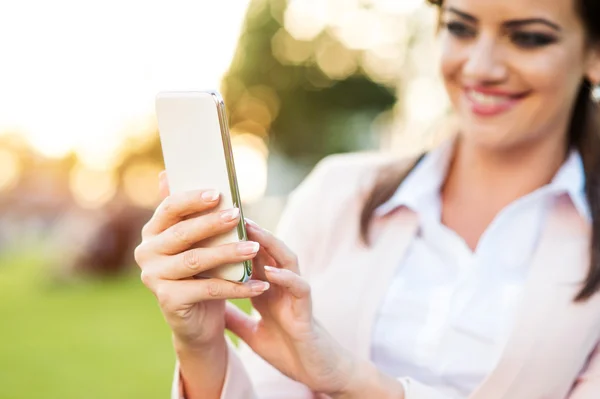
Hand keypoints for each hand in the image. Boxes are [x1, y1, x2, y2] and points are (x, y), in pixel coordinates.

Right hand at [134, 172, 269, 349]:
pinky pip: (207, 289)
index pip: (169, 208)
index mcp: (152, 232)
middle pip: (182, 233)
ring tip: (254, 248)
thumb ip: (189, 212)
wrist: (198, 322)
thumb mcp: (198, 242)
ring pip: (196, 260)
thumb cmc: (202, 273)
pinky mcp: (168, 300)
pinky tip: (258, 284)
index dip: (192, 199)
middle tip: (237, 215)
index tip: (218, 193)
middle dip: (212, 222)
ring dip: (228, 253)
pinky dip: (236, 286)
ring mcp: (154, 278)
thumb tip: (169, 172)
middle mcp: (146, 253)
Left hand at [225, 221, 403, 397]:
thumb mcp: (252, 332)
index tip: (214, 223)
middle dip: (250, 231)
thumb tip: (208, 304)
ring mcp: (296, 296)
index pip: (251, 257)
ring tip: (251, 230)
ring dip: (270, 244)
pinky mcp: (307, 311)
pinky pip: (300, 288)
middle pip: (267, 250)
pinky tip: (271, 272)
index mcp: (268, 290)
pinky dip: (286, 278)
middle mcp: (282, 287)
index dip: (234, 240)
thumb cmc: (288, 350)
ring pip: (287, 260)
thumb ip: (235, 317)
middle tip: (229, 212)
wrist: (316, 372)